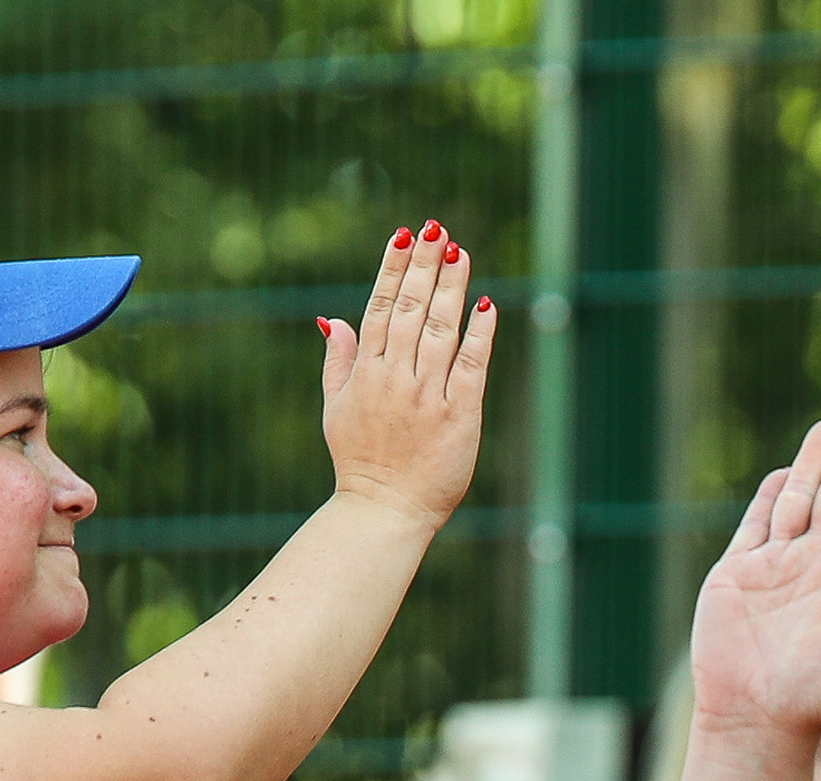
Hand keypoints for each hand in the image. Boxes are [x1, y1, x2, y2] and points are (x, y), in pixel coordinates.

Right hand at [320, 224, 495, 528]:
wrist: (383, 512)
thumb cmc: (360, 462)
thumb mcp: (335, 409)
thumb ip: (338, 361)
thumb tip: (333, 318)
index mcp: (366, 373)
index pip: (379, 308)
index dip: (394, 269)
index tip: (405, 236)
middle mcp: (395, 378)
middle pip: (412, 310)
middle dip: (425, 266)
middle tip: (437, 228)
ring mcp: (427, 396)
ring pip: (441, 330)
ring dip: (452, 288)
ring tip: (460, 252)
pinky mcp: (459, 416)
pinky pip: (472, 366)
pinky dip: (479, 334)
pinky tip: (486, 305)